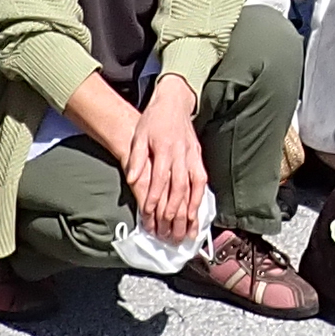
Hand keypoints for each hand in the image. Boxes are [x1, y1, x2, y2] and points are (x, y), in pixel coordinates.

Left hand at [122, 79, 209, 244]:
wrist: (173, 102)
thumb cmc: (153, 120)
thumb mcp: (139, 135)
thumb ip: (136, 158)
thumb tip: (132, 179)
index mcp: (164, 148)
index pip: (159, 179)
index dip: (154, 199)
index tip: (149, 218)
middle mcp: (180, 154)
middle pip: (178, 188)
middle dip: (174, 213)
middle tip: (169, 233)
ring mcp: (192, 156)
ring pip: (193, 188)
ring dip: (190, 211)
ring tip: (187, 231)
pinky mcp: (198, 157)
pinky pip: (202, 181)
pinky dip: (200, 199)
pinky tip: (197, 213)